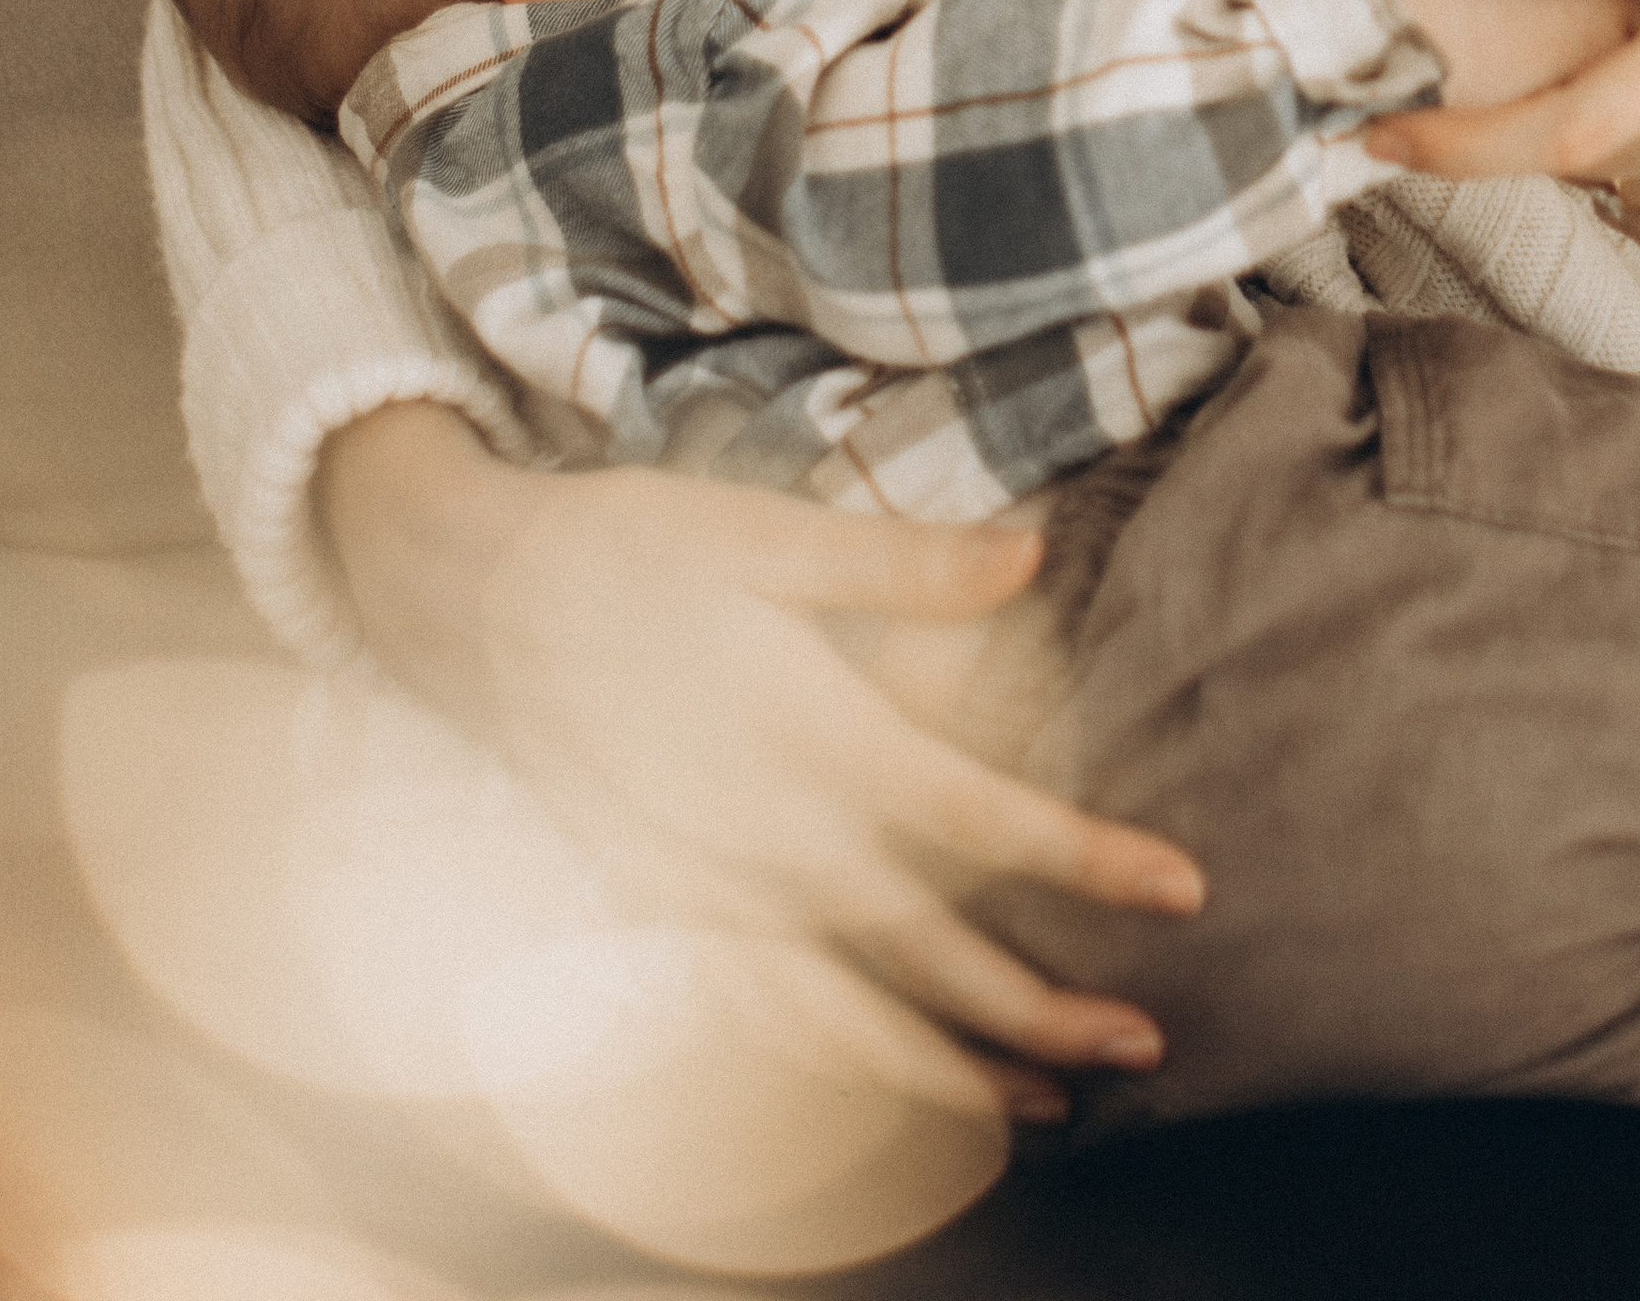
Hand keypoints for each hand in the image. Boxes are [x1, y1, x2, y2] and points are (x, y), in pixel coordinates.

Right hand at [320, 406, 1198, 1118]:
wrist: (457, 597)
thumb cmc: (619, 546)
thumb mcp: (759, 530)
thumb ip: (899, 563)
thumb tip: (1032, 552)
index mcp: (801, 733)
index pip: (974, 817)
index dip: (1083, 859)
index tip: (1182, 891)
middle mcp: (758, 835)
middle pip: (925, 951)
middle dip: (1041, 1010)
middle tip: (1149, 1048)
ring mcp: (699, 888)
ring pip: (842, 1013)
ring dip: (949, 1069)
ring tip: (1047, 1109)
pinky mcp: (651, 908)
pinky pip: (753, 1017)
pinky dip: (829, 1068)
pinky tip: (888, 1090)